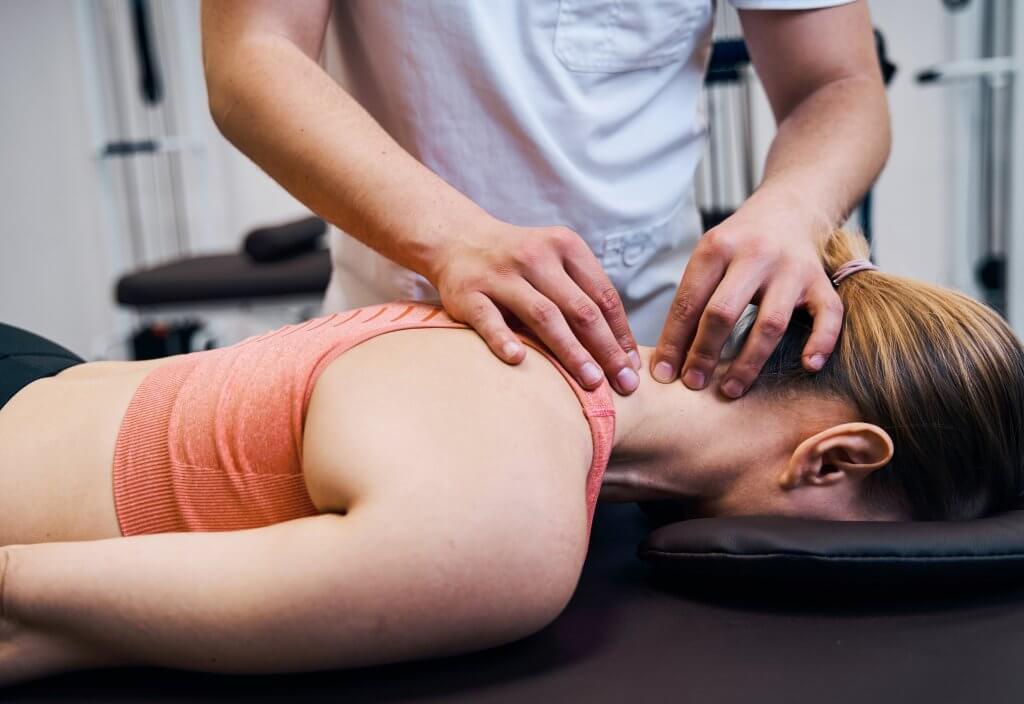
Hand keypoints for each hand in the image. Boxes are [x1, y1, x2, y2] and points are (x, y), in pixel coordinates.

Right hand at [430, 218, 640, 394]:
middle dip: (606, 349)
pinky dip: (503, 339)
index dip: (621, 333)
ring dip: (570, 351)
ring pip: (544, 315)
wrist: (459, 240)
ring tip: (590, 382)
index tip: (632, 366)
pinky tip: (518, 359)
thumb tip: (623, 349)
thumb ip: (584, 294)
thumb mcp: (555, 262)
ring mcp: (501, 274)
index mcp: (565, 246)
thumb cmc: (519, 263)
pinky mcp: (469, 292)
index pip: (603, 295)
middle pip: (581, 309)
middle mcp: (536, 256)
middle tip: (623, 384)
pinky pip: (489, 319)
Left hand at [651, 206, 842, 397]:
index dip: (674, 341)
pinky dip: (821, 342)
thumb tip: (668, 358)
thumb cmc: (739, 244)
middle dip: (704, 353)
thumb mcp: (709, 256)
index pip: (689, 301)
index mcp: (717, 247)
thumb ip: (692, 298)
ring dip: (748, 362)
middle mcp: (755, 255)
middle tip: (693, 383)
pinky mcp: (821, 281)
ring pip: (770, 323)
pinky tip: (808, 366)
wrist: (790, 208)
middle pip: (723, 312)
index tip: (663, 373)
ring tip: (730, 390)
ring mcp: (791, 268)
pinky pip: (828, 316)